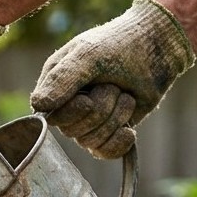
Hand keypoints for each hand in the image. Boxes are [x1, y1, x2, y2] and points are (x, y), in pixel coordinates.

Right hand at [31, 0, 194, 158]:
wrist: (159, 47)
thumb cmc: (120, 44)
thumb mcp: (89, 55)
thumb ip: (62, 78)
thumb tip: (37, 105)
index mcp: (54, 86)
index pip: (51, 118)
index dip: (71, 113)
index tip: (87, 98)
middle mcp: (68, 106)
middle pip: (73, 131)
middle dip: (101, 109)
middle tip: (114, 86)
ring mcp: (88, 121)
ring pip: (91, 141)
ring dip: (116, 117)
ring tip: (126, 95)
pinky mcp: (109, 131)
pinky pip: (104, 152)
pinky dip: (119, 143)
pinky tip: (129, 129)